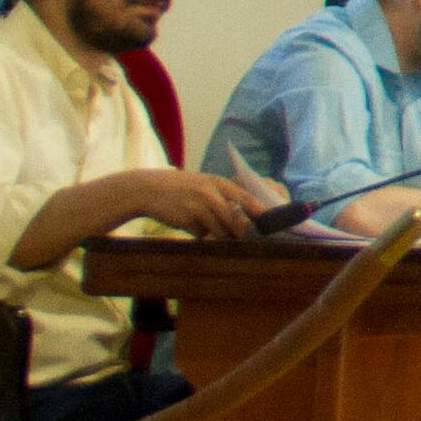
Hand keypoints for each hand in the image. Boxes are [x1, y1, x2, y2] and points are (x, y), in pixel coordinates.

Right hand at [127, 165, 264, 241]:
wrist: (150, 189)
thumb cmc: (184, 188)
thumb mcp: (205, 185)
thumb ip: (223, 198)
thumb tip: (243, 218)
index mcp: (218, 183)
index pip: (245, 197)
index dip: (258, 209)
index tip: (269, 219)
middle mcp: (210, 194)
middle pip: (233, 218)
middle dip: (240, 231)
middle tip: (245, 237)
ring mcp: (197, 208)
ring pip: (219, 230)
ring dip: (220, 235)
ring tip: (216, 232)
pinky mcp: (185, 221)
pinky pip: (201, 234)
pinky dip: (201, 235)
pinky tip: (193, 226)